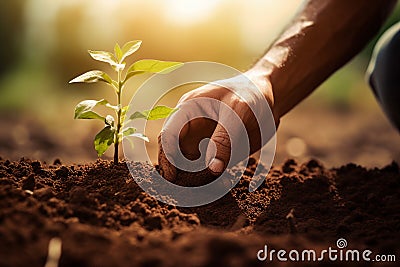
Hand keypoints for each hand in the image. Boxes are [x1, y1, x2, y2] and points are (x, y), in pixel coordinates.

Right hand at [158, 70, 278, 181]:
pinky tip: (219, 184)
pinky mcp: (215, 150)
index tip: (172, 176)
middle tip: (183, 191)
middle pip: (174, 152)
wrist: (269, 96)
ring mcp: (202, 139)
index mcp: (189, 109)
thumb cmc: (252, 95)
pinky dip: (209, 178)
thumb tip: (213, 168)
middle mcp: (191, 126)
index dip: (166, 156)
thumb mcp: (239, 112)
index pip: (168, 135)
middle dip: (175, 171)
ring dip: (192, 178)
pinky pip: (207, 167)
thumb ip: (225, 138)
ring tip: (201, 191)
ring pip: (189, 163)